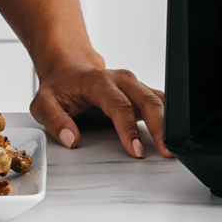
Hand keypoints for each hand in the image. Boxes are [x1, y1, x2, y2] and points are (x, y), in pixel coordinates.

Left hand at [30, 63, 172, 158]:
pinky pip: (161, 102)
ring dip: (170, 122)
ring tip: (178, 146)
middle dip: (160, 126)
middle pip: (147, 100)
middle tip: (167, 151)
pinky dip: (171, 117)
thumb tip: (72, 138)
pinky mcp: (141, 93)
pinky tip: (178, 134)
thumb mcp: (43, 103)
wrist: (68, 69)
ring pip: (159, 100)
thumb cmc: (59, 88)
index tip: (135, 150)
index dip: (129, 129)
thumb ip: (55, 120)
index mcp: (99, 81)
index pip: (119, 105)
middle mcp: (121, 80)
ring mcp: (134, 85)